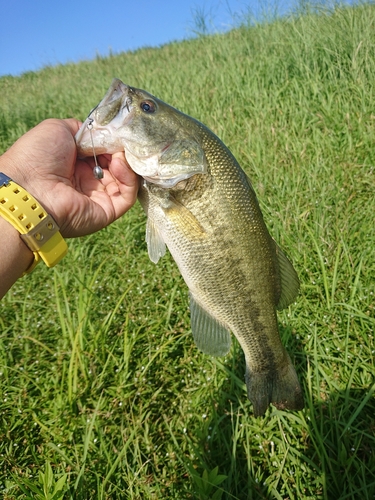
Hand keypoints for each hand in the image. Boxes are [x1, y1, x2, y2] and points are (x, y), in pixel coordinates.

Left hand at [0, 118, 138, 236]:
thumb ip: (84, 130)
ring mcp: (98, 197)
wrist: (30, 187)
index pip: (104, 151)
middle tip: (121, 143)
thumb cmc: (38, 156)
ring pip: (125, 179)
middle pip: (117, 164)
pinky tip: (118, 165)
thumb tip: (103, 134)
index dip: (112, 141)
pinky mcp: (108, 211)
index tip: (116, 133)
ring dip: (126, 163)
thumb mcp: (58, 129)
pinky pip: (127, 195)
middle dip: (121, 151)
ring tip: (118, 156)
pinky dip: (129, 179)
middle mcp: (87, 180)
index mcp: (75, 163)